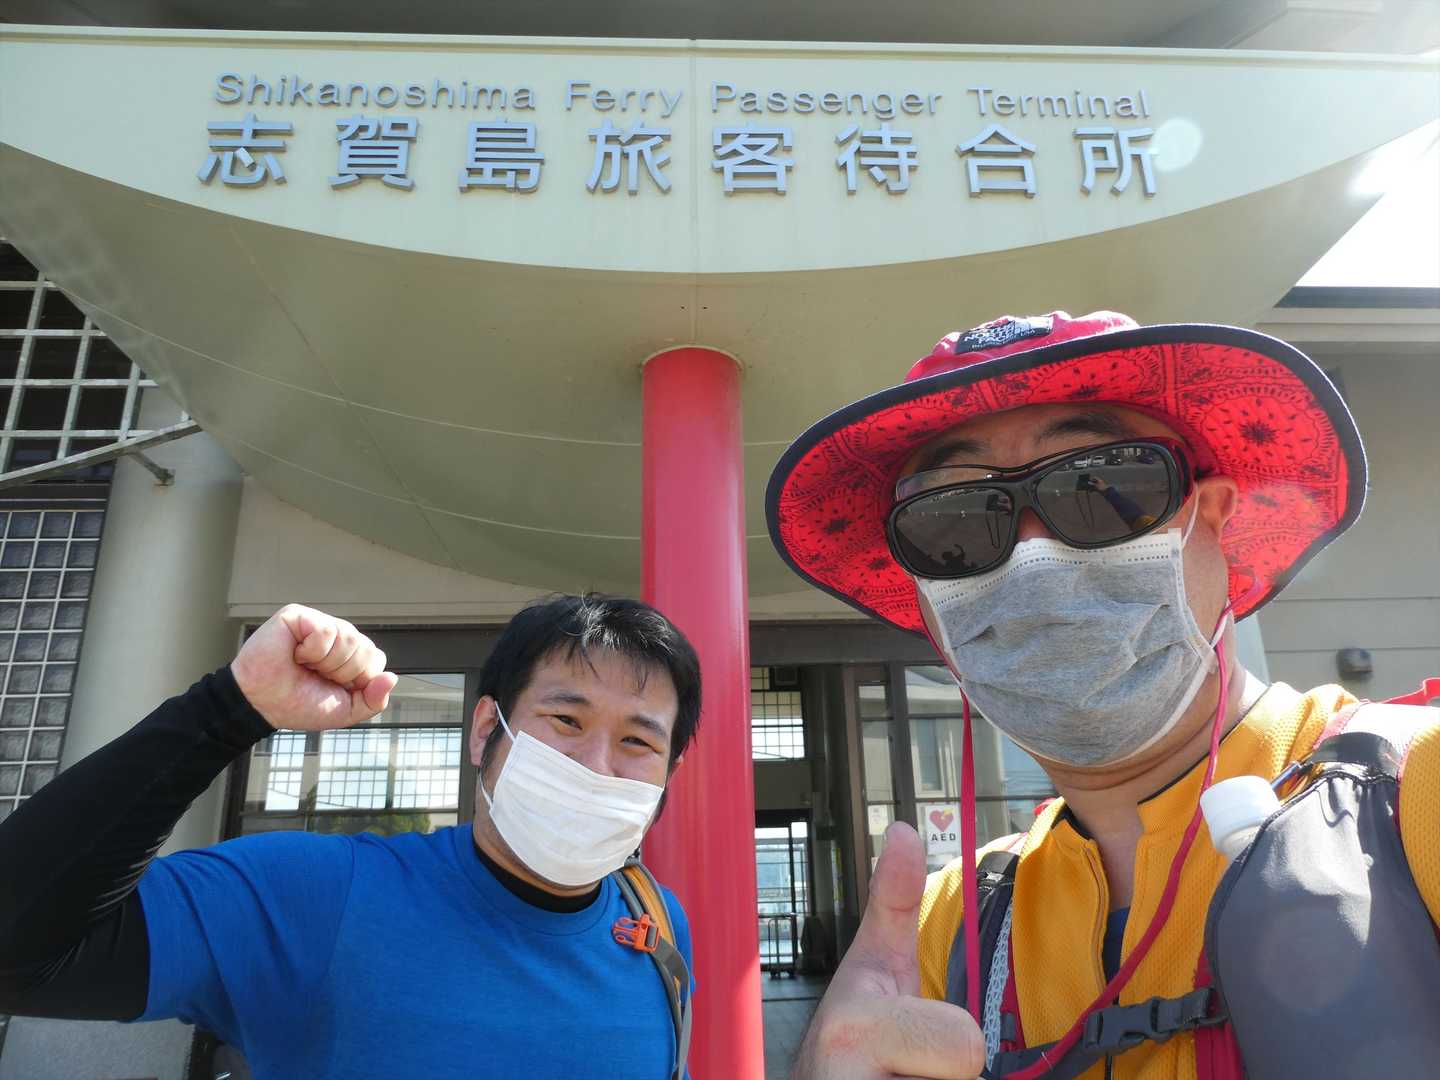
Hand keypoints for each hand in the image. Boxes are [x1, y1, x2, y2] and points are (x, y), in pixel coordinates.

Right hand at [231, 605, 397, 730]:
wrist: (261, 704)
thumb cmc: (297, 704)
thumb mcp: (344, 711)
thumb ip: (373, 700)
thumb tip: (392, 678)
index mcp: (350, 656)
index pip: (376, 661)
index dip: (357, 680)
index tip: (331, 686)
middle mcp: (338, 636)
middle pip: (367, 650)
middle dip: (341, 673)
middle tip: (314, 675)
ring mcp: (320, 624)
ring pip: (350, 639)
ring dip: (325, 663)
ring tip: (303, 664)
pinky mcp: (300, 615)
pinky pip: (327, 631)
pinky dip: (312, 651)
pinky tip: (295, 653)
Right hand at [792, 823, 983, 1079]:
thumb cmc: (850, 1045)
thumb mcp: (869, 973)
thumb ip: (891, 905)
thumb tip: (903, 826)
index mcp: (854, 1025)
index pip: (966, 1045)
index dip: (949, 1049)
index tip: (904, 1046)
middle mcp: (842, 1076)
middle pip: (966, 1069)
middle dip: (944, 1079)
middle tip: (902, 1074)